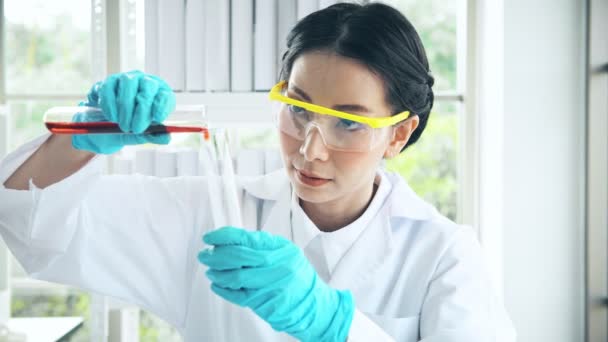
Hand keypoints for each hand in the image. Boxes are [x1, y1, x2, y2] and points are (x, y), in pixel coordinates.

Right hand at [72, 70, 174, 153]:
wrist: (102, 128)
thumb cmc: (127, 129)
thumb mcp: (139, 136)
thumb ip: (152, 136)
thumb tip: (166, 138)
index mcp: (159, 95)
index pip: (165, 95)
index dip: (162, 105)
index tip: (157, 119)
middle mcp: (145, 82)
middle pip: (148, 86)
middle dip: (142, 108)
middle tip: (136, 128)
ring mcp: (127, 79)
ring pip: (128, 83)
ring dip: (126, 106)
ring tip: (123, 125)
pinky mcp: (109, 81)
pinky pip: (109, 87)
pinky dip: (110, 104)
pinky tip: (112, 117)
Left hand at [197, 227, 353, 341]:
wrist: (314, 305)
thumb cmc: (297, 277)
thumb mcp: (286, 253)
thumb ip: (262, 246)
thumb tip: (231, 240)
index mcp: (281, 249)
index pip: (246, 238)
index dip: (223, 237)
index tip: (209, 238)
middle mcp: (276, 265)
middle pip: (238, 257)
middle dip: (215, 255)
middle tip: (204, 255)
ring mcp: (270, 285)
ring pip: (235, 277)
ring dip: (217, 273)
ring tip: (210, 270)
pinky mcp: (265, 302)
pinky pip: (237, 295)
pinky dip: (223, 289)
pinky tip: (217, 284)